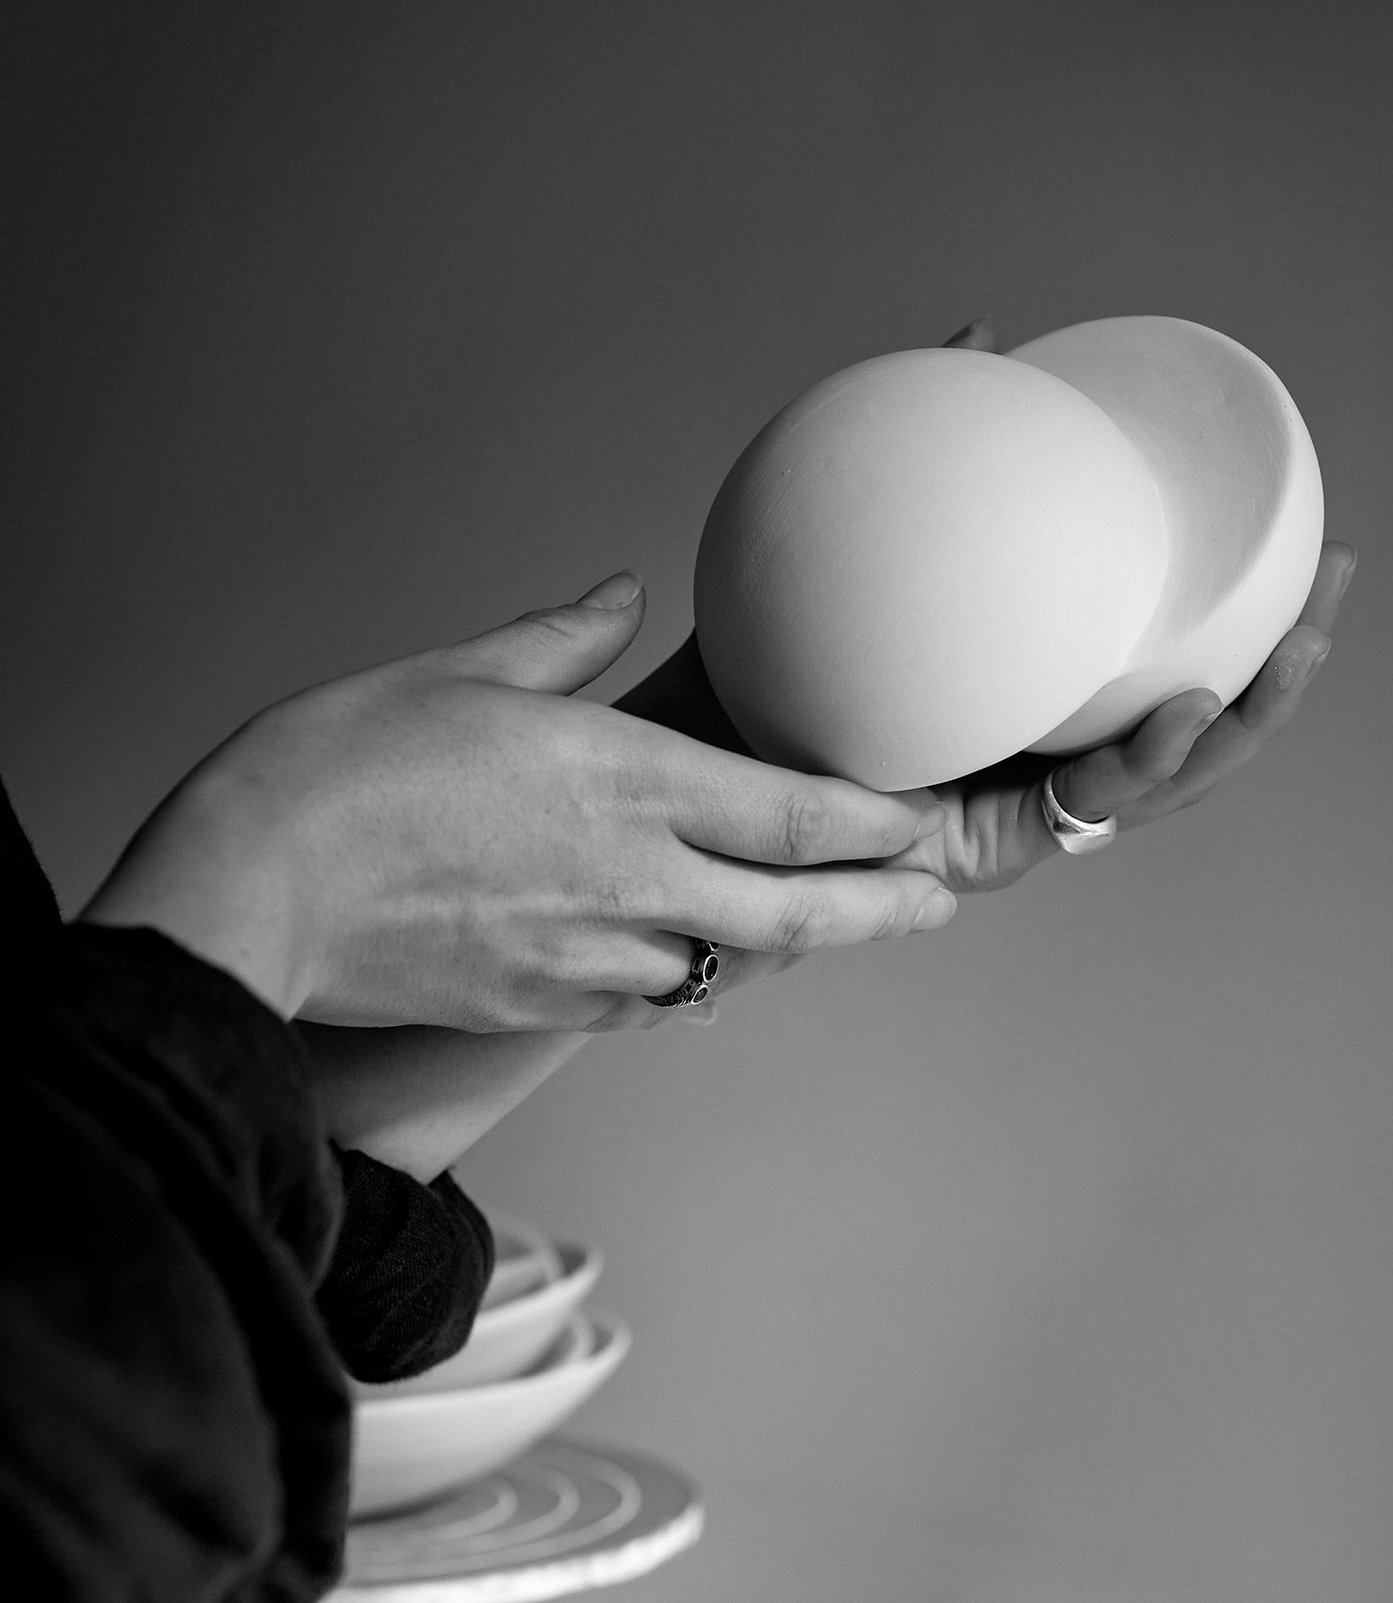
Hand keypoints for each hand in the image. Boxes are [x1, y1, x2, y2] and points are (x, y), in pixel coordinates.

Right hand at [83, 573, 954, 1029]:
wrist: (248, 898)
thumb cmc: (336, 772)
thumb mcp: (454, 671)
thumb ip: (558, 638)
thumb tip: (615, 593)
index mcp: (622, 781)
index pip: (795, 813)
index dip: (877, 821)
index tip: (922, 817)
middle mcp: (630, 880)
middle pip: (798, 911)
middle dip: (882, 908)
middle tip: (933, 901)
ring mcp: (590, 957)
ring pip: (728, 967)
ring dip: (787, 948)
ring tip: (827, 930)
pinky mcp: (541, 1008)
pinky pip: (647, 1004)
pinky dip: (688, 983)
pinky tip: (695, 970)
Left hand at [619, 316, 1354, 902]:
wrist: (668, 779)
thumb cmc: (747, 667)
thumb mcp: (843, 550)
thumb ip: (912, 456)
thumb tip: (980, 335)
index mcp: (1018, 700)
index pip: (1144, 660)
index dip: (1225, 610)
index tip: (1288, 538)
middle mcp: (1029, 758)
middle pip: (1181, 721)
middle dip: (1272, 666)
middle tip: (1335, 585)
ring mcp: (1014, 811)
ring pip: (1162, 778)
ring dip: (1245, 718)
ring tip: (1300, 646)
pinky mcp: (983, 853)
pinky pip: (1083, 810)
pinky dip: (1144, 762)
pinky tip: (1189, 710)